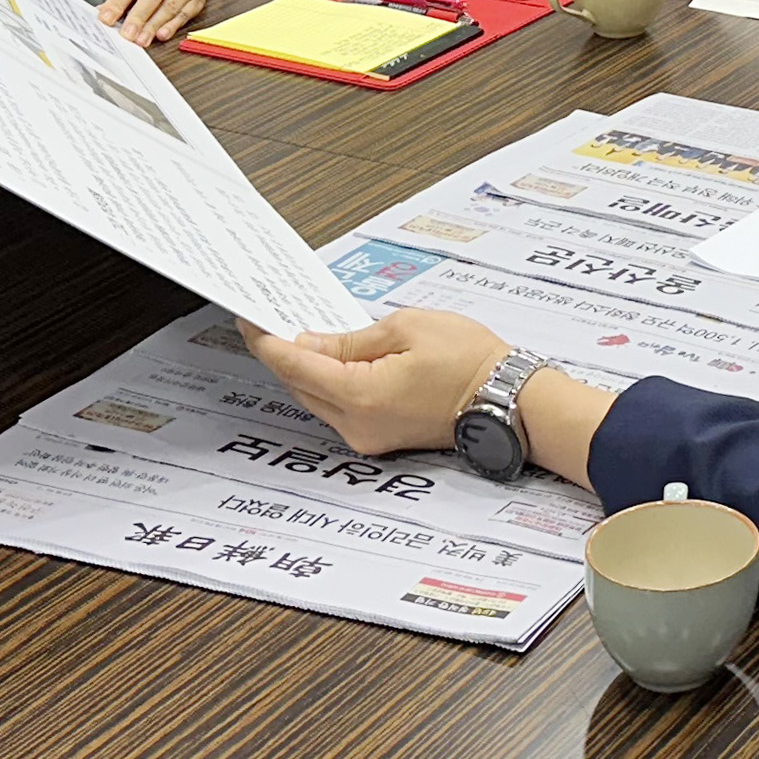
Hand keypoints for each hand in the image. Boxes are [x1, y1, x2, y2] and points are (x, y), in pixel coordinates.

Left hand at [100, 0, 221, 45]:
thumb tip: (105, 12)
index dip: (118, 1)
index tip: (107, 18)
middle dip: (138, 16)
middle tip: (126, 34)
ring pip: (170, 6)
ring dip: (153, 25)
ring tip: (140, 40)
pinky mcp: (198, 0)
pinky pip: (184, 15)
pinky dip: (171, 26)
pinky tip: (161, 35)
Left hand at [239, 308, 508, 456]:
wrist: (508, 399)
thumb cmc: (469, 360)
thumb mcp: (406, 327)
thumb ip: (351, 338)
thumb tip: (312, 342)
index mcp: (360, 395)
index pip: (295, 365)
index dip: (267, 341)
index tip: (250, 320)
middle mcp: (357, 424)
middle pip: (299, 385)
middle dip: (281, 353)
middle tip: (268, 322)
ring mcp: (368, 435)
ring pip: (317, 398)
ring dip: (305, 368)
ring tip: (300, 333)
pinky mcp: (380, 437)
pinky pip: (339, 407)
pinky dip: (329, 381)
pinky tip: (331, 357)